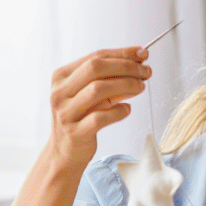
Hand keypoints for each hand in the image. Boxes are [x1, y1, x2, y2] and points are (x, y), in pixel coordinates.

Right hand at [47, 47, 152, 171]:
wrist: (65, 152)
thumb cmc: (81, 119)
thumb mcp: (91, 96)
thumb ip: (110, 79)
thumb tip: (138, 63)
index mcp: (62, 77)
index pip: (95, 57)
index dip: (122, 53)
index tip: (142, 53)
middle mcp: (60, 92)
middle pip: (96, 68)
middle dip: (126, 67)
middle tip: (146, 71)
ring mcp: (66, 112)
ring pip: (98, 89)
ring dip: (125, 85)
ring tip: (141, 87)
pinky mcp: (76, 132)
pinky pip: (101, 117)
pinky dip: (118, 111)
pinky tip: (127, 109)